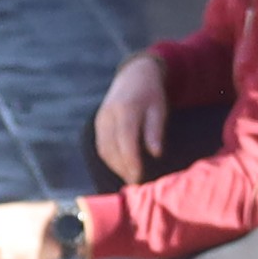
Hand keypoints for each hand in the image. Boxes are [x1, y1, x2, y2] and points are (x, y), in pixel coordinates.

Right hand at [87, 51, 162, 186]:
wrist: (133, 75)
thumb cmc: (151, 94)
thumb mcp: (159, 109)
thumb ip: (155, 131)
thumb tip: (156, 154)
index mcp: (125, 109)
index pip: (126, 140)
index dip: (131, 161)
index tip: (139, 177)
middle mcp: (108, 114)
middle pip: (112, 148)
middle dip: (123, 168)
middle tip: (137, 183)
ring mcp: (100, 119)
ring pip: (104, 150)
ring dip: (116, 166)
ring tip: (131, 177)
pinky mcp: (98, 123)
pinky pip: (101, 146)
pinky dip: (111, 159)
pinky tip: (123, 167)